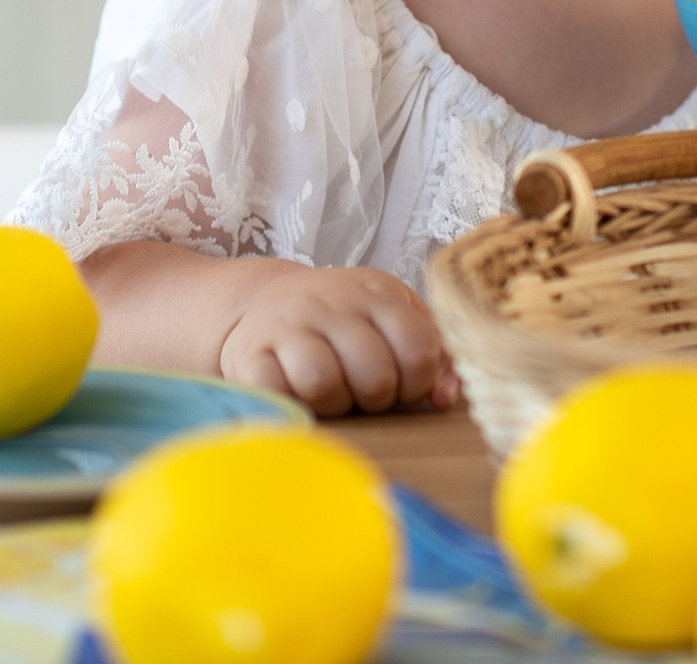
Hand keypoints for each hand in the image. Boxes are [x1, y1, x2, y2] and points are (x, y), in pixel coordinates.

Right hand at [219, 262, 460, 417]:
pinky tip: (298, 395)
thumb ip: (437, 356)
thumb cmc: (346, 322)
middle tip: (365, 391)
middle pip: (375, 377)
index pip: (419, 352)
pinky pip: (277, 393)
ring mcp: (288, 324)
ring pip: (324, 386)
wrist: (268, 301)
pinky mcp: (250, 352)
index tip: (403, 385)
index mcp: (379, 292)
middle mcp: (333, 302)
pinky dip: (292, 405)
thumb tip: (445, 400)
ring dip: (334, 404)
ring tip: (333, 393)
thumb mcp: (398, 320)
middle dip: (377, 399)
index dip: (417, 384)